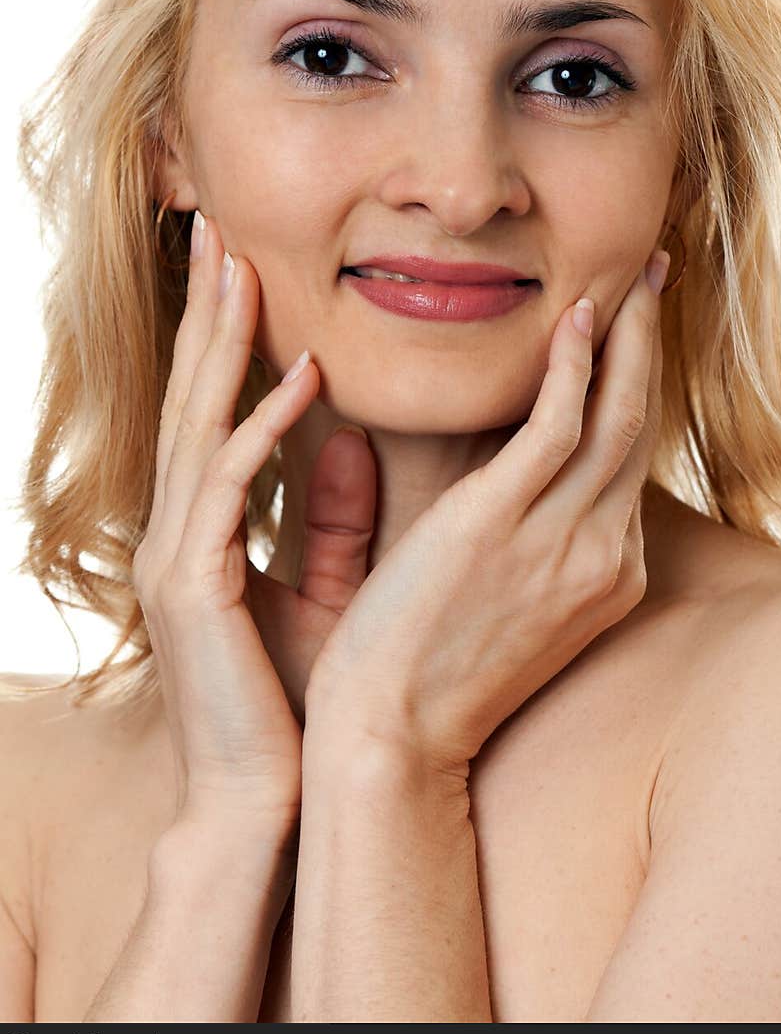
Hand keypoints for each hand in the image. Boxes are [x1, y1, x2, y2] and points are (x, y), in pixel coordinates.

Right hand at [133, 211, 375, 837]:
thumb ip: (333, 515)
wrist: (265, 802)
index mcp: (204, 531)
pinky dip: (260, 427)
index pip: (213, 413)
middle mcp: (178, 532)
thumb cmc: (296, 702)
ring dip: (220, 345)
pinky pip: (228, 488)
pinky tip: (300, 376)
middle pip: (192, 400)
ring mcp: (177, 557)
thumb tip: (351, 435)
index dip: (226, 341)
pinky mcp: (196, 587)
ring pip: (196, 425)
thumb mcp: (324, 588)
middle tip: (219, 230)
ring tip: (241, 267)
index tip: (246, 269)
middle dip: (206, 315)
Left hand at [306, 252, 668, 774]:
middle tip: (649, 278)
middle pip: (638, 426)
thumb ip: (522, 540)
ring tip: (628, 275)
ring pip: (617, 413)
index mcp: (600, 574)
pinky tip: (577, 314)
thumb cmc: (423, 675)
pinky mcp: (504, 523)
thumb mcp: (501, 604)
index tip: (626, 335)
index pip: (624, 462)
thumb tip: (504, 482)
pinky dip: (577, 365)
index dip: (630, 390)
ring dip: (627, 335)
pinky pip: (562, 424)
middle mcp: (602, 554)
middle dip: (648, 346)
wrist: (387, 740)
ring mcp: (563, 541)